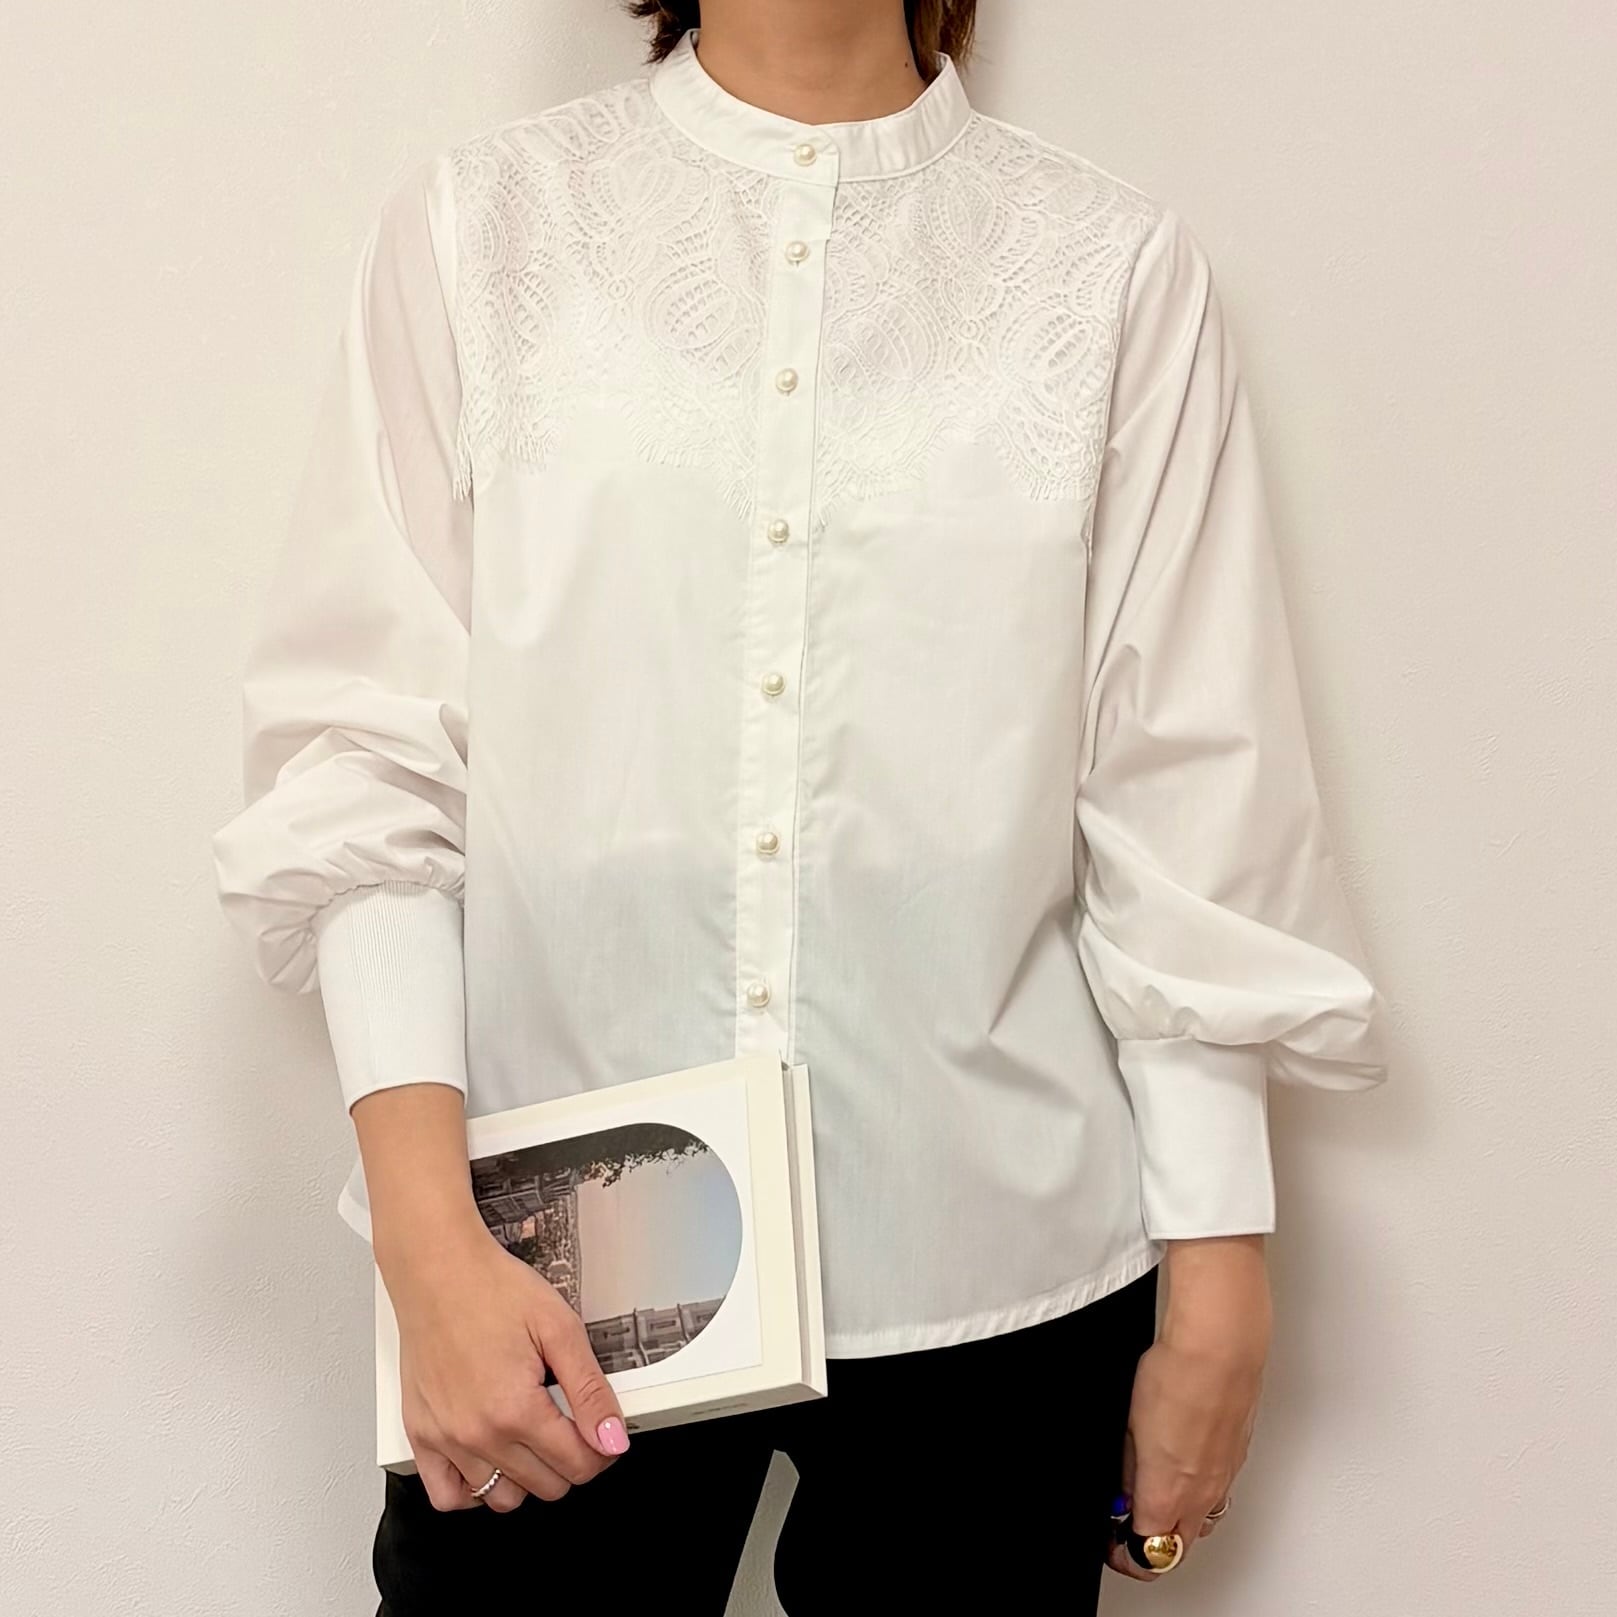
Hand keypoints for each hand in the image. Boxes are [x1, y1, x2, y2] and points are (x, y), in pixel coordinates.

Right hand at [384, 1216, 630, 1512]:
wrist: (438, 1270)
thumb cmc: (492, 1289)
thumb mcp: (560, 1328)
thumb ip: (590, 1390)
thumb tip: (612, 1438)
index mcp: (516, 1409)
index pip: (577, 1464)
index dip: (603, 1451)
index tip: (606, 1434)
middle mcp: (478, 1434)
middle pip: (545, 1486)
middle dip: (572, 1462)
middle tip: (576, 1428)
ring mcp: (445, 1440)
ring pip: (501, 1498)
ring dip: (529, 1479)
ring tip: (536, 1440)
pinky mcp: (420, 1435)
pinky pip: (447, 1495)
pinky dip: (472, 1491)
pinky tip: (491, 1462)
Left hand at [1108, 1237, 1269, 1580]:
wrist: (1220, 1346)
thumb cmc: (1176, 1375)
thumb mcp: (1128, 1425)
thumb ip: (1127, 1469)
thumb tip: (1123, 1490)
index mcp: (1168, 1494)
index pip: (1148, 1555)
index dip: (1124, 1554)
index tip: (1110, 1539)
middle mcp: (1202, 1496)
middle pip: (1177, 1547)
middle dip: (1151, 1542)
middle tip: (1127, 1516)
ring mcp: (1225, 1478)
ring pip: (1200, 1522)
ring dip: (1176, 1517)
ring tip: (1152, 1488)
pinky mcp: (1237, 1456)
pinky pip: (1217, 1492)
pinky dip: (1197, 1490)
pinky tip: (1181, 1462)